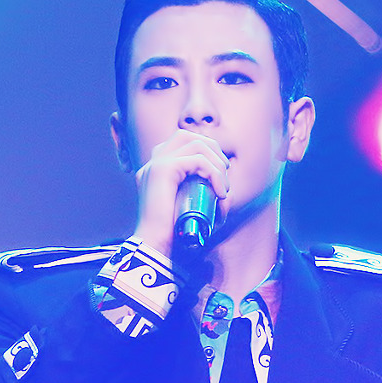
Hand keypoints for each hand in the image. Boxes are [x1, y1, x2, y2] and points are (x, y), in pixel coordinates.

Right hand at [132, 129, 230, 256]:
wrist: (156, 246)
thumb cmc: (174, 234)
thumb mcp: (193, 211)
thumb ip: (207, 200)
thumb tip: (228, 193)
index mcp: (156, 169)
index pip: (181, 141)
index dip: (206, 149)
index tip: (220, 172)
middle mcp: (153, 163)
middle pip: (187, 136)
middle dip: (212, 149)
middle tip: (225, 174)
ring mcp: (155, 164)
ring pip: (195, 144)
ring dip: (217, 163)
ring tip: (223, 188)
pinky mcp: (163, 169)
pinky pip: (197, 160)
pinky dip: (214, 174)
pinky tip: (220, 193)